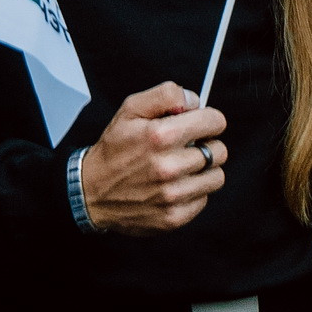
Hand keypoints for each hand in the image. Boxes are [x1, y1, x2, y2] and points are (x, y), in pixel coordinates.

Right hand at [77, 82, 227, 234]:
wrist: (92, 192)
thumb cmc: (114, 149)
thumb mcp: (131, 108)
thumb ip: (166, 95)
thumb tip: (194, 100)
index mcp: (161, 136)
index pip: (215, 122)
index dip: (209, 119)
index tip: (202, 124)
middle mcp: (169, 167)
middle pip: (219, 151)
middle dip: (207, 144)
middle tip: (188, 147)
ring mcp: (173, 195)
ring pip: (216, 177)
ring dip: (204, 170)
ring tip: (183, 166)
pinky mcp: (174, 217)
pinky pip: (204, 199)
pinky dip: (193, 192)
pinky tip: (175, 185)